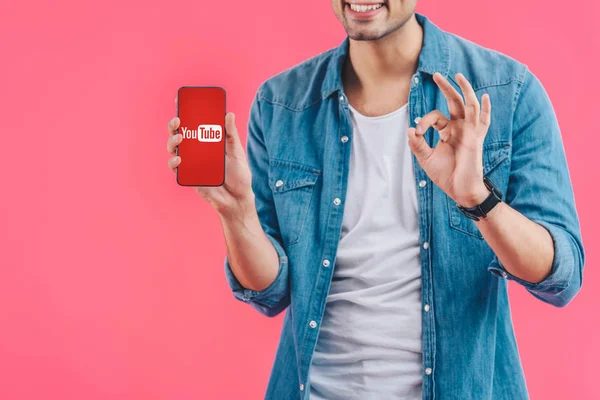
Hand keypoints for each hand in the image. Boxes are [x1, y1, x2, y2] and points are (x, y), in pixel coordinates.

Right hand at [167, 96, 253, 215]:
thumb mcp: (237, 152)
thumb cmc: (239, 175)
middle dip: (174, 125)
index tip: (180, 100)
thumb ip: (231, 134)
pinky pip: (176, 168)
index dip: (184, 112)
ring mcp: (191, 163)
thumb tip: (228, 114)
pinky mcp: (189, 176)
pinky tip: (179, 158)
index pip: (193, 124)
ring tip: (180, 137)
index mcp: (207, 142)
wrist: (237, 199)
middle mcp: (196, 151)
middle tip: (178, 120)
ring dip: (172, 141)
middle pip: (179, 134)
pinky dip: (174, 162)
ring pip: (173, 148)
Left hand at [407, 72, 490, 207]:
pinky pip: (483, 121)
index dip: (423, 122)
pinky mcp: (476, 139)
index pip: (435, 117)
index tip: (417, 133)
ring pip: (469, 105)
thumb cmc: (445, 175)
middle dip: (446, 88)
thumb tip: (410, 129)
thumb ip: (417, 144)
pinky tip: (483, 97)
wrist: (460, 190)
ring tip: (458, 75)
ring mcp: (469, 132)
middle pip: (454, 102)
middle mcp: (459, 128)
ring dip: (464, 90)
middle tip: (436, 74)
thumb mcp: (426, 158)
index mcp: (447, 131)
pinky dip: (484, 109)